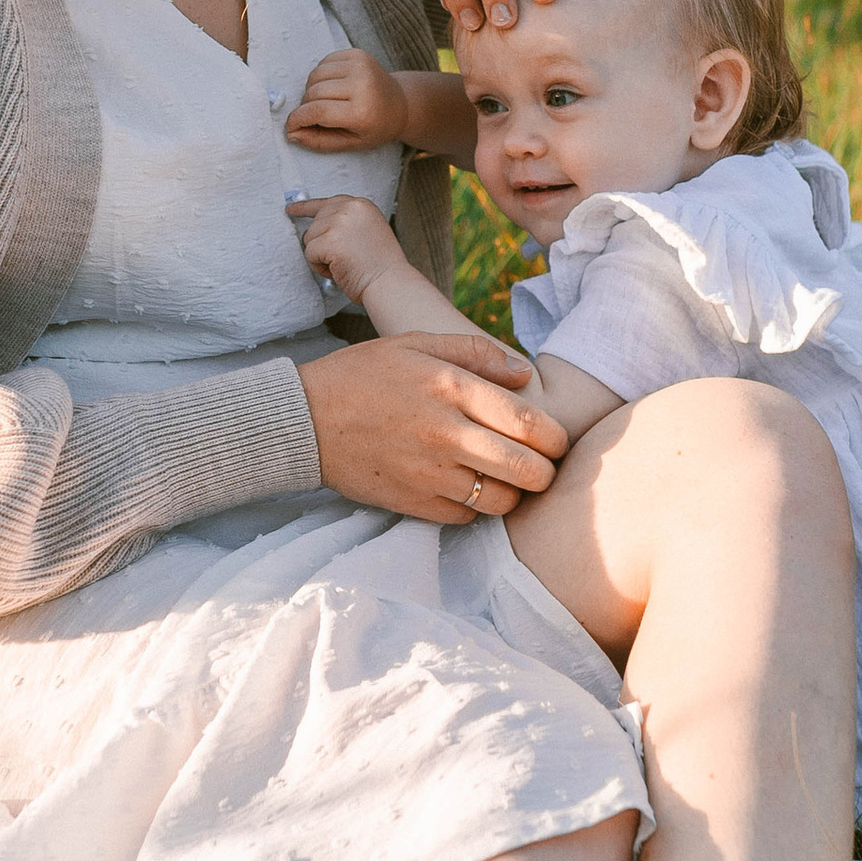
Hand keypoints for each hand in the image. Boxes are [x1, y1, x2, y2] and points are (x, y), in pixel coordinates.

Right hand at [285, 46, 407, 151]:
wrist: (401, 104)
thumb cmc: (375, 127)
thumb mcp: (350, 143)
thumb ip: (318, 141)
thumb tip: (291, 133)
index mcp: (362, 111)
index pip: (317, 111)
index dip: (297, 119)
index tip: (291, 126)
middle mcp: (362, 84)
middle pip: (313, 92)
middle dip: (305, 106)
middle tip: (313, 116)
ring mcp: (360, 65)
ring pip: (315, 75)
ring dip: (312, 90)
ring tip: (324, 101)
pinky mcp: (357, 54)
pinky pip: (323, 62)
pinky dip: (321, 76)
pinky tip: (332, 86)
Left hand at [287, 192, 407, 308]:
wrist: (389, 283)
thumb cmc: (381, 266)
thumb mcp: (369, 231)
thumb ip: (348, 222)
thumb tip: (321, 225)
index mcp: (361, 205)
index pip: (327, 202)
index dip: (307, 208)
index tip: (292, 209)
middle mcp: (350, 208)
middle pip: (316, 223)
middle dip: (323, 243)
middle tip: (343, 258)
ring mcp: (339, 223)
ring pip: (310, 239)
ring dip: (322, 256)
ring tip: (345, 263)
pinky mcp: (330, 240)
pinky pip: (309, 253)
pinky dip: (320, 267)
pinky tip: (338, 269)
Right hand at [298, 332, 567, 523]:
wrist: (305, 419)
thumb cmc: (362, 375)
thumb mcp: (416, 343)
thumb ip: (475, 352)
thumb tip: (524, 372)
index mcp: (454, 389)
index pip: (531, 424)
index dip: (556, 439)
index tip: (555, 442)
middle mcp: (448, 434)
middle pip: (528, 470)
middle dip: (545, 472)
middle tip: (539, 466)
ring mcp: (431, 473)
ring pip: (502, 501)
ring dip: (512, 493)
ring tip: (504, 479)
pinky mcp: (414, 503)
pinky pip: (466, 517)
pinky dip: (475, 507)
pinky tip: (465, 487)